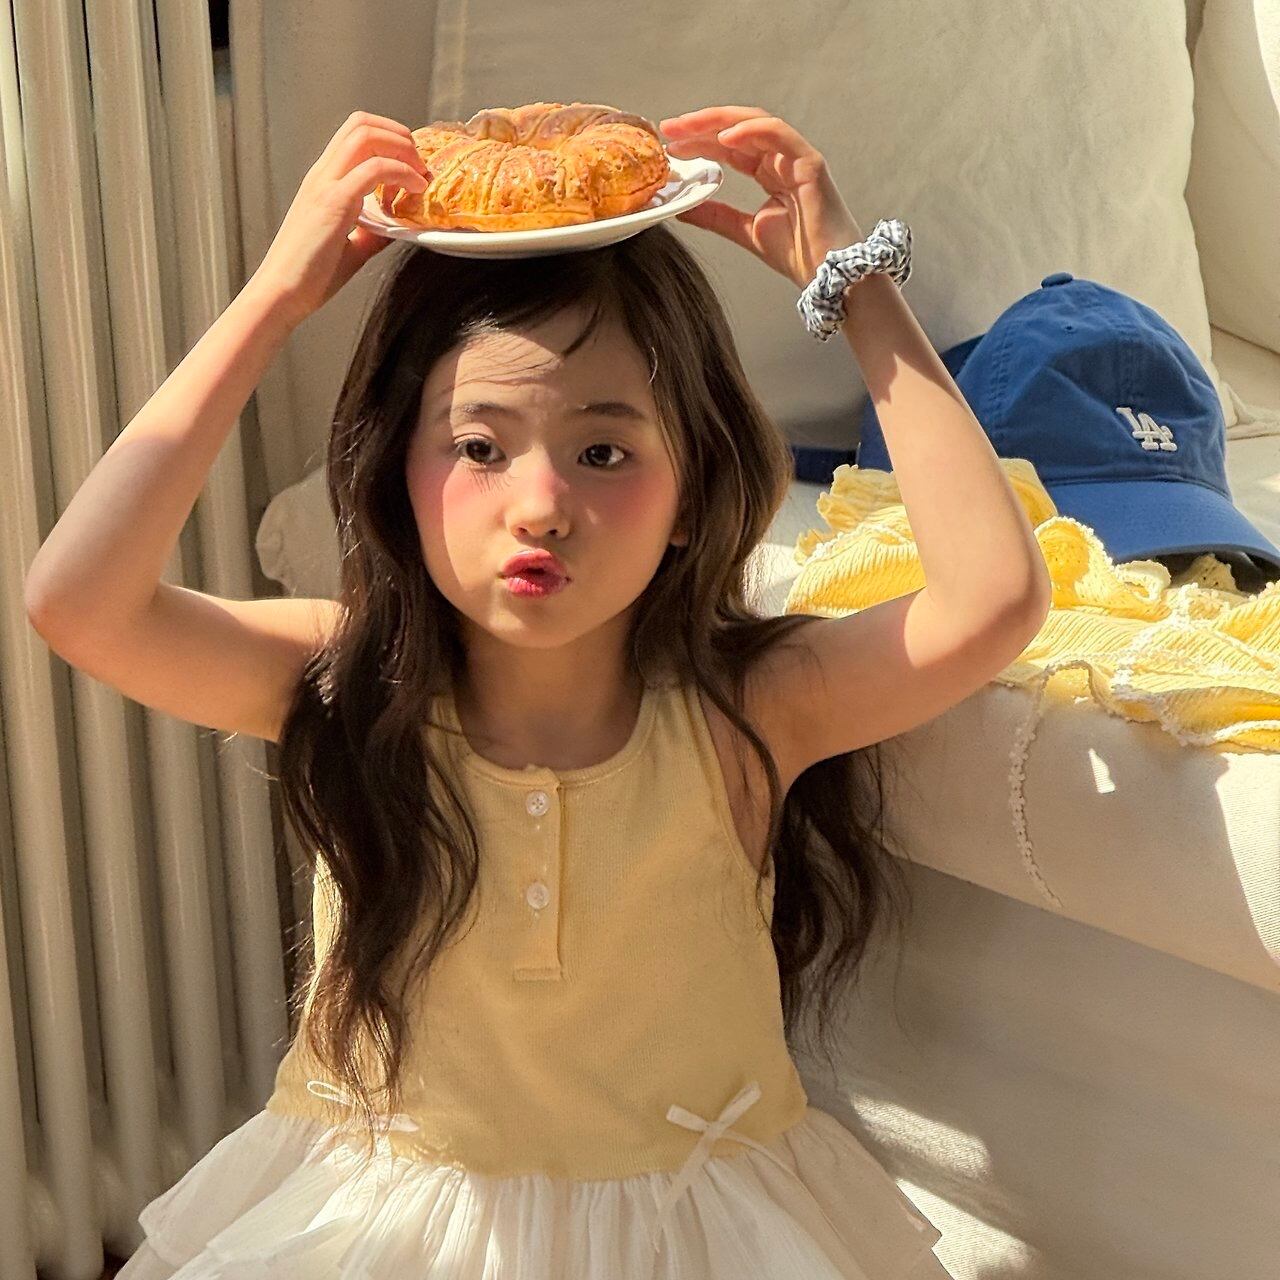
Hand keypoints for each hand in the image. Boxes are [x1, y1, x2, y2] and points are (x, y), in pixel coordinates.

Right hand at [249, 111, 428, 325]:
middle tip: (421, 164)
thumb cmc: (308, 277)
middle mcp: (322, 175)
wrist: (282, 294)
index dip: (389, 139)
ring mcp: (325, 185)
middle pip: (361, 124)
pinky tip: (415, 190)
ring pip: (366, 135)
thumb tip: (394, 228)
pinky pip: (374, 169)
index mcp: (323, 181)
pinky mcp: (333, 203)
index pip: (355, 135)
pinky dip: (402, 173)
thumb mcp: (349, 248)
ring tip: (420, 175)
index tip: (411, 165)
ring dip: (402, 148)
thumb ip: (371, 233)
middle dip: (400, 135)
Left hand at [659, 107, 863, 289]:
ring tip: (687, 128)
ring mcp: (798, 158)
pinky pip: (779, 134)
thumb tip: (683, 206)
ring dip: (718, 121)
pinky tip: (724, 137)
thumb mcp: (744, 231)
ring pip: (755, 123)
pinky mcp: (811, 164)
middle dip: (701, 125)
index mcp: (770, 173)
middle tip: (669, 128)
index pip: (730, 147)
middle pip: (738, 129)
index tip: (670, 145)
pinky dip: (751, 131)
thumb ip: (716, 215)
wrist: (828, 277)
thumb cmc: (800, 256)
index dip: (699, 142)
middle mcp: (783, 160)